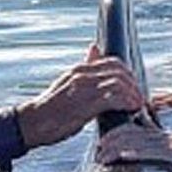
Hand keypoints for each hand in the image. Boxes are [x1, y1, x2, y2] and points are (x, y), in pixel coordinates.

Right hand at [16, 48, 144, 148]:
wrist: (32, 123)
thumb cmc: (50, 108)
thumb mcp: (67, 82)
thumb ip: (85, 69)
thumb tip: (94, 48)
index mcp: (79, 70)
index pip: (113, 62)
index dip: (128, 74)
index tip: (134, 87)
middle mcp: (83, 75)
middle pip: (120, 71)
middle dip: (134, 84)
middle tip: (139, 98)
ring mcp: (84, 89)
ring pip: (119, 82)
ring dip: (132, 93)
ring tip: (137, 105)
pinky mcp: (85, 104)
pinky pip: (114, 98)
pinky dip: (126, 102)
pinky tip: (130, 109)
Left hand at [96, 121, 171, 171]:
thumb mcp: (171, 146)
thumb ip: (156, 144)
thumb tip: (138, 149)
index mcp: (157, 134)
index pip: (129, 129)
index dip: (112, 135)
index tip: (99, 145)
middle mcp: (157, 136)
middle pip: (127, 133)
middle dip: (108, 143)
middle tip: (95, 153)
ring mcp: (164, 144)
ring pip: (135, 141)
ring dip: (115, 149)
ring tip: (101, 157)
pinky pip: (151, 151)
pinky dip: (135, 152)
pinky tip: (124, 155)